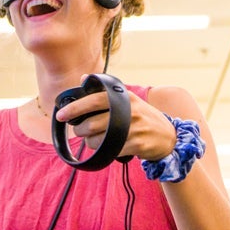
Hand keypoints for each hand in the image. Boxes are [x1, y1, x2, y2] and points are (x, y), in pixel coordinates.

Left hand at [57, 83, 174, 161]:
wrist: (168, 137)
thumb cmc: (144, 118)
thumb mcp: (128, 100)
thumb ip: (105, 91)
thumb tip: (81, 78)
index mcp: (125, 97)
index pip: (95, 99)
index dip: (75, 107)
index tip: (61, 114)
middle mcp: (130, 111)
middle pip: (92, 123)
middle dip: (79, 130)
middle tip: (79, 131)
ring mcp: (134, 129)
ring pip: (98, 140)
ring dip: (90, 143)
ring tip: (93, 140)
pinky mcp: (137, 145)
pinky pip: (109, 151)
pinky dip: (103, 151)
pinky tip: (105, 148)